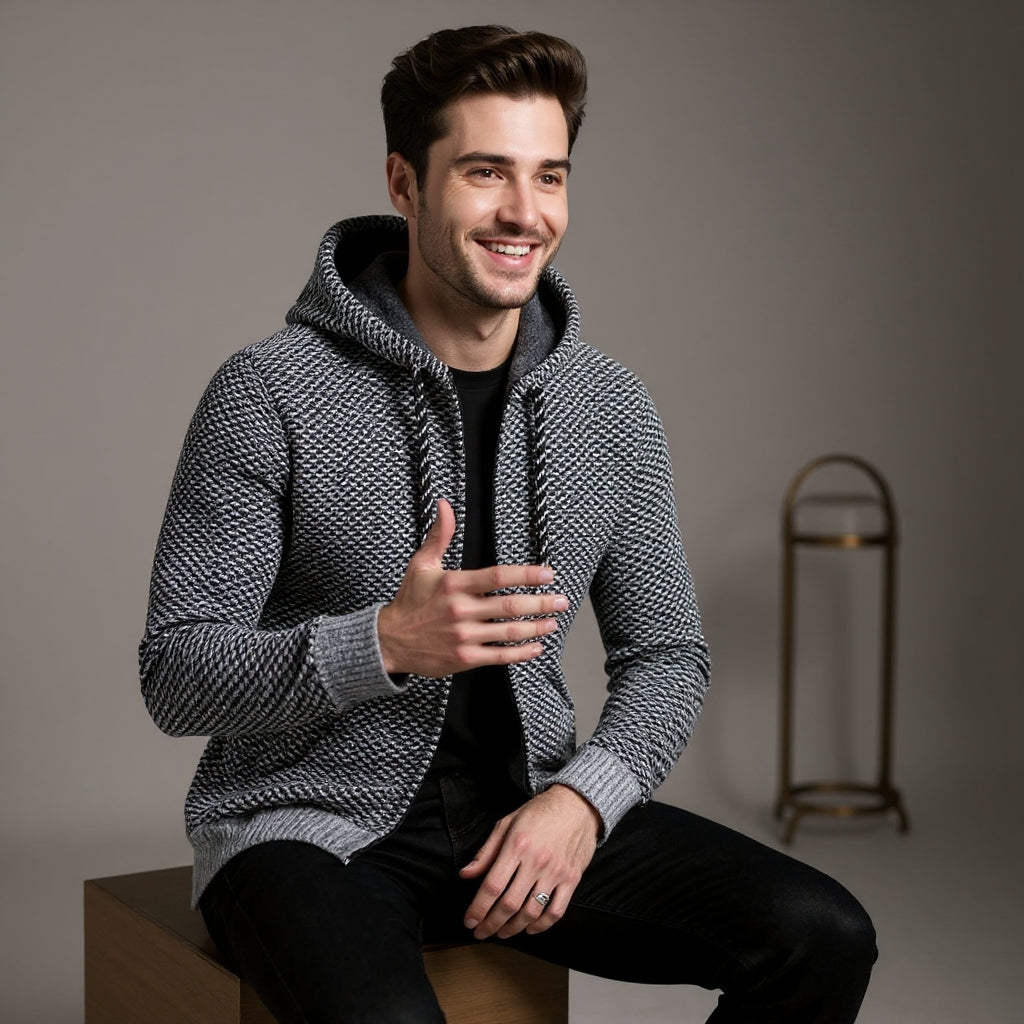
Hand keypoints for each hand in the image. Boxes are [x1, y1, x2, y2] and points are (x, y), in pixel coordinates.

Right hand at [377, 499, 567, 677]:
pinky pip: (500, 656)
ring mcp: (464, 636)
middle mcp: (461, 610)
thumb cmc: (410, 600)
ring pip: (509, 632)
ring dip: (536, 628)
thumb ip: (439, 535)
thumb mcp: (422, 564)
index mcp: (454, 584)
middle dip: (541, 603)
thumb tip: (445, 505)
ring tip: (553, 622)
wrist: (390, 640)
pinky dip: (522, 653)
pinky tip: (536, 647)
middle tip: (561, 601)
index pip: (498, 577)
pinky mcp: (465, 659)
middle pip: (510, 606)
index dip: (527, 575)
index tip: (548, 574)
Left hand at [459, 785, 600, 939]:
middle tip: (481, 932)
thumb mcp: (507, 823)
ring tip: (502, 932)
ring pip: (532, 912)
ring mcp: (556, 872)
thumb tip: (466, 874)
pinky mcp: (572, 879)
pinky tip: (530, 928)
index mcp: (517, 845)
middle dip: (491, 924)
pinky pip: (556, 911)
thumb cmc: (540, 812)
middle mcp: (536, 861)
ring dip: (513, 928)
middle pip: (510, 904)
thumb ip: (486, 852)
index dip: (478, 908)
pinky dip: (542, 925)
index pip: (492, 886)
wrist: (577, 805)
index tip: (469, 921)